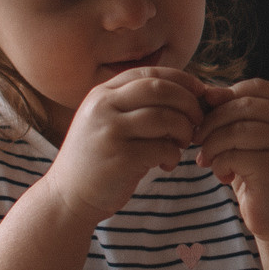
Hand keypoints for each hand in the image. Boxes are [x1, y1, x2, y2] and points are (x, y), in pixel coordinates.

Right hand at [46, 66, 206, 221]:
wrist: (67, 196)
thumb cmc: (99, 158)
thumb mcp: (109, 121)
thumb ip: (137, 105)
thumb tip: (189, 93)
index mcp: (102, 93)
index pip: (151, 73)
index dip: (182, 80)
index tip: (200, 94)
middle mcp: (103, 106)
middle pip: (161, 89)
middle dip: (189, 103)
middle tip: (198, 122)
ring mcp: (110, 131)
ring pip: (166, 118)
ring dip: (184, 131)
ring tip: (181, 145)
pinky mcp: (120, 158)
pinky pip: (163, 148)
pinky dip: (174, 156)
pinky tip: (166, 165)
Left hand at [193, 78, 268, 238]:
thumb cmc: (259, 174)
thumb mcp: (247, 138)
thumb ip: (233, 113)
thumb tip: (208, 91)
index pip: (255, 87)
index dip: (226, 98)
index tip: (209, 119)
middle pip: (242, 106)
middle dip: (212, 123)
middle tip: (199, 141)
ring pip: (236, 129)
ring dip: (212, 145)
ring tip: (208, 160)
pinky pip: (234, 155)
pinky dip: (219, 164)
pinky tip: (224, 176)